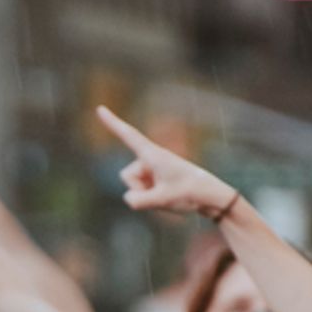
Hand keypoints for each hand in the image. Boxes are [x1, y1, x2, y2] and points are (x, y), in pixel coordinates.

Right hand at [96, 106, 235, 216]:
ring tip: (167, 196)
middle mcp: (150, 160)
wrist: (211, 196)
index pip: (128, 135)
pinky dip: (149, 198)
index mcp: (153, 155)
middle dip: (137, 189)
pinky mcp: (155, 180)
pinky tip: (167, 197)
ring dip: (144, 195)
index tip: (100, 109)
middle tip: (163, 194)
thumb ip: (138, 201)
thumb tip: (128, 199)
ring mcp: (152, 171)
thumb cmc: (190, 193)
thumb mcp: (162, 200)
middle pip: (126, 176)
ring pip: (132, 186)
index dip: (112, 123)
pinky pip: (140, 192)